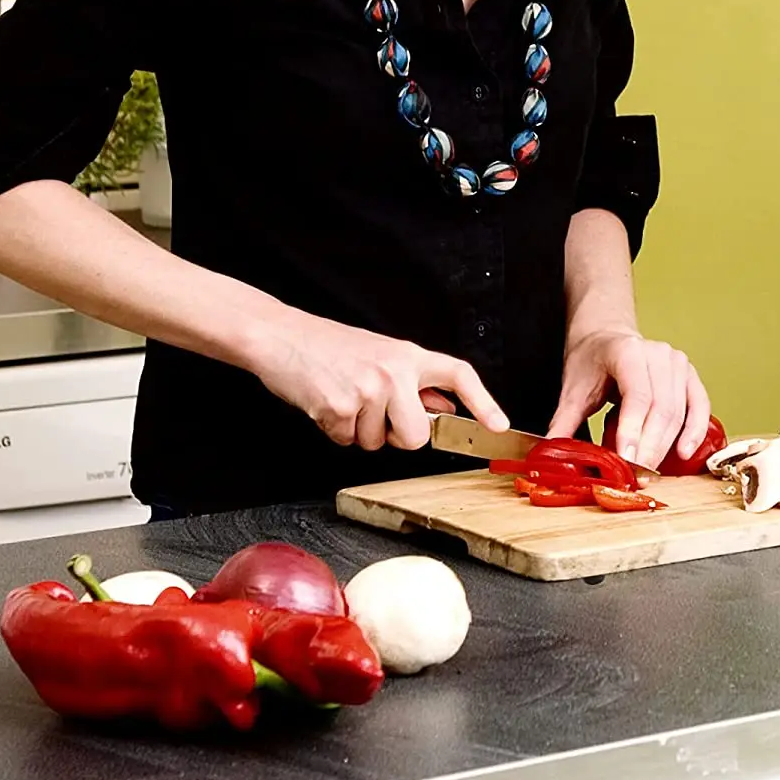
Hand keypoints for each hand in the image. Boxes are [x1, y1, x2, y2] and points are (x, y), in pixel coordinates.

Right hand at [251, 311, 508, 450]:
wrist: (282, 336)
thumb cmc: (329, 346)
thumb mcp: (381, 353)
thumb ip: (415, 381)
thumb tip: (446, 404)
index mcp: (408, 356)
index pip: (458, 374)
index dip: (483, 401)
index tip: (498, 425)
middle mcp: (394, 371)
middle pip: (417, 436)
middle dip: (396, 437)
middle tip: (373, 413)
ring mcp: (367, 390)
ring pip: (377, 443)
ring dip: (358, 432)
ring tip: (342, 397)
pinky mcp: (339, 407)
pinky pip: (346, 442)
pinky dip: (333, 430)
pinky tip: (325, 403)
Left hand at [546, 328, 710, 470]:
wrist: (607, 337)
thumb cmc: (591, 361)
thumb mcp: (573, 389)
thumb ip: (564, 422)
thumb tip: (551, 455)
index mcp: (627, 352)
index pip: (637, 396)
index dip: (634, 430)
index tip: (628, 460)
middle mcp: (658, 354)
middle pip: (661, 408)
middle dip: (649, 447)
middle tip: (637, 476)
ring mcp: (678, 363)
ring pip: (679, 412)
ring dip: (666, 446)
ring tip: (650, 471)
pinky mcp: (690, 375)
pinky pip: (700, 407)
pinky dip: (694, 432)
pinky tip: (684, 453)